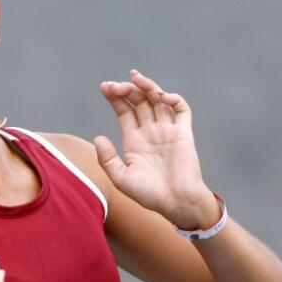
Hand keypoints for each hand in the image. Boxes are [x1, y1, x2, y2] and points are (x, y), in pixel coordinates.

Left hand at [94, 69, 219, 228]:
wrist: (176, 203)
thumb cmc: (149, 195)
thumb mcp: (121, 179)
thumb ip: (107, 159)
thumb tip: (98, 138)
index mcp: (134, 141)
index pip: (124, 111)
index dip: (115, 98)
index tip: (104, 87)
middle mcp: (150, 132)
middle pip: (139, 102)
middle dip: (127, 90)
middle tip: (115, 85)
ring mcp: (167, 130)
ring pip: (157, 100)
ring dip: (147, 87)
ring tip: (135, 78)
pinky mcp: (183, 132)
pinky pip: (181, 109)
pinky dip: (174, 98)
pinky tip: (161, 96)